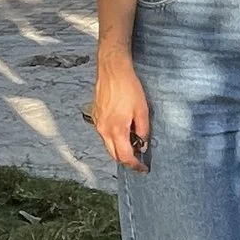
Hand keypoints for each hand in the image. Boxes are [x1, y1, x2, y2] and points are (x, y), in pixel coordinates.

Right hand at [90, 55, 151, 169]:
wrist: (113, 70)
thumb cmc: (129, 87)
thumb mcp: (143, 110)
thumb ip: (143, 130)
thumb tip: (143, 145)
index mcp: (116, 129)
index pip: (125, 156)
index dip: (135, 165)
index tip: (143, 169)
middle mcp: (103, 129)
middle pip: (114, 155)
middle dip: (126, 161)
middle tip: (138, 161)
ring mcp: (97, 123)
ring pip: (108, 145)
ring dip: (119, 149)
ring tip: (133, 146)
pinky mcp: (95, 116)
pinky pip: (103, 134)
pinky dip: (113, 139)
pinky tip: (123, 133)